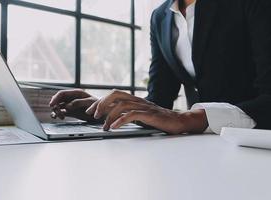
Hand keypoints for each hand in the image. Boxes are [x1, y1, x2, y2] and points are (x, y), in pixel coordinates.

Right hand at [49, 89, 99, 122]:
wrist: (103, 114)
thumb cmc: (98, 106)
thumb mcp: (90, 102)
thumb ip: (78, 102)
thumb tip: (68, 105)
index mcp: (76, 93)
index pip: (62, 93)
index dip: (55, 98)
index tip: (52, 105)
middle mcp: (72, 98)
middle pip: (58, 100)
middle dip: (55, 105)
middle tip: (56, 112)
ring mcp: (71, 105)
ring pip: (58, 106)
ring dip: (57, 111)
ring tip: (61, 117)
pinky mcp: (71, 112)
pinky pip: (61, 112)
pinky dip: (58, 114)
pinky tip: (59, 117)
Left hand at [86, 90, 208, 133]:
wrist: (178, 121)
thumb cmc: (159, 120)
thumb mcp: (140, 115)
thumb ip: (128, 113)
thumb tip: (112, 118)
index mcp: (134, 99)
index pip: (114, 94)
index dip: (101, 101)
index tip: (91, 111)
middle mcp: (137, 100)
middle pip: (115, 94)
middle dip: (101, 103)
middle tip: (93, 115)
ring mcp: (144, 106)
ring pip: (122, 104)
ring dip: (109, 114)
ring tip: (104, 125)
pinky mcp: (149, 114)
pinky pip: (132, 115)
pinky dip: (120, 120)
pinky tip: (114, 127)